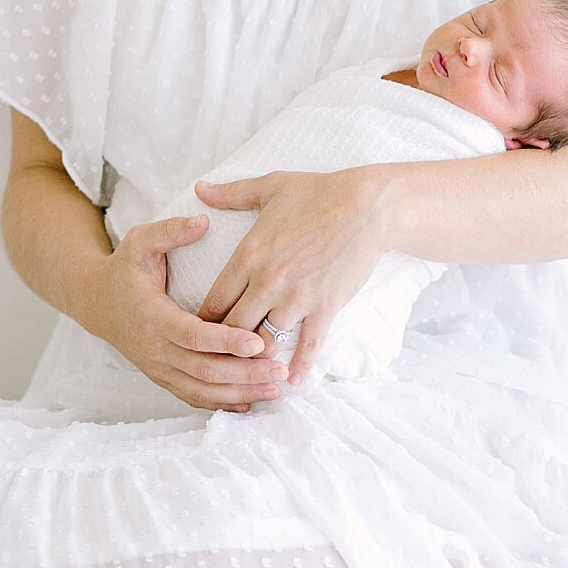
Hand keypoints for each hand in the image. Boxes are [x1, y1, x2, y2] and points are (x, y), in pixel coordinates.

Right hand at [84, 213, 287, 413]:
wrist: (96, 302)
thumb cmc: (125, 269)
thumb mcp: (140, 241)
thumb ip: (171, 231)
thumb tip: (204, 220)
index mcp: (152, 316)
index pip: (192, 335)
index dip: (225, 341)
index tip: (257, 342)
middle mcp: (154, 349)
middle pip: (202, 370)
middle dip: (243, 373)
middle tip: (279, 369)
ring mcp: (158, 367)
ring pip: (201, 390)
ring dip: (239, 392)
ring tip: (275, 387)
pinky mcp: (164, 377)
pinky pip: (194, 397)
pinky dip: (222, 402)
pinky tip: (251, 401)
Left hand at [191, 166, 388, 387]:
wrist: (367, 206)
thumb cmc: (318, 193)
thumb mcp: (269, 187)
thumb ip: (231, 194)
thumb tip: (200, 189)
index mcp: (248, 255)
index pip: (214, 301)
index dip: (204, 322)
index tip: (202, 333)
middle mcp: (267, 282)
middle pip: (234, 329)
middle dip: (226, 346)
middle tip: (222, 359)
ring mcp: (297, 297)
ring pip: (266, 342)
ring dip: (259, 358)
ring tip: (253, 370)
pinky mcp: (325, 306)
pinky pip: (308, 346)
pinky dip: (300, 366)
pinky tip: (292, 380)